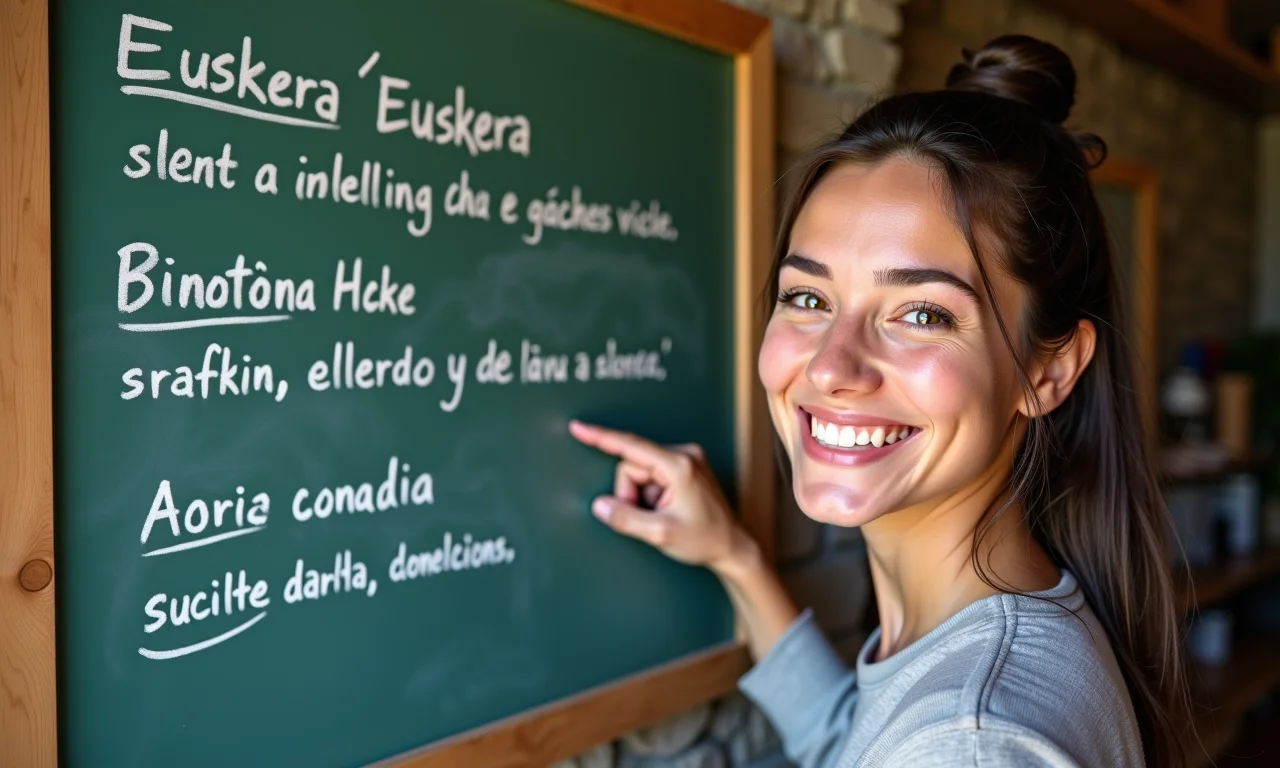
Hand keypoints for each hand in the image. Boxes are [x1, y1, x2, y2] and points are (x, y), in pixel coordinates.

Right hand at [568, 420, 752, 574]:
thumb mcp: (661, 534)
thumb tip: (601, 505)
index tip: (579, 428)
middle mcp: (684, 455)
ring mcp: (686, 459)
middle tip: (648, 518)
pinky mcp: (685, 467)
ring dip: (642, 497)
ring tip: (662, 515)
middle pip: (633, 466)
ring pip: (640, 472)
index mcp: (679, 466)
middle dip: (631, 494)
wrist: (732, 546)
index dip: (601, 437)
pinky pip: (652, 475)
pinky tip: (667, 509)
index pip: (631, 447)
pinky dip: (651, 494)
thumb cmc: (705, 540)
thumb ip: (626, 518)